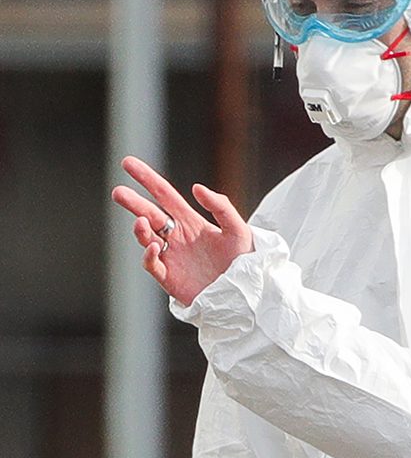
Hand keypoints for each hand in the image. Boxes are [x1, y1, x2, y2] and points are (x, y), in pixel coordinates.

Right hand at [110, 156, 252, 305]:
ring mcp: (171, 257)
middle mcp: (177, 237)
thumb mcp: (239, 230)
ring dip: (140, 229)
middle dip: (133, 203)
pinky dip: (149, 255)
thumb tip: (196, 187)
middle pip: (149, 214)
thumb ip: (221, 207)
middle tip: (118, 192)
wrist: (245, 295)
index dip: (147, 179)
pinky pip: (153, 264)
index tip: (128, 163)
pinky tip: (154, 246)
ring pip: (146, 238)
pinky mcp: (169, 277)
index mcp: (191, 222)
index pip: (164, 195)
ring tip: (141, 221)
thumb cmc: (244, 261)